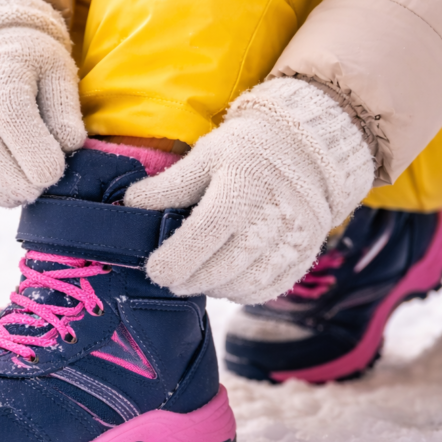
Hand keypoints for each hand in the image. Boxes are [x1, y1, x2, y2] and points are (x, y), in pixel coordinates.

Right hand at [0, 0, 85, 207]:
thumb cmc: (32, 64)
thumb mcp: (58, 71)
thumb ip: (65, 108)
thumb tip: (70, 144)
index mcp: (3, 73)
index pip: (11, 116)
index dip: (33, 149)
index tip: (54, 172)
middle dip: (17, 176)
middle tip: (43, 187)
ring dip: (1, 186)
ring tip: (29, 195)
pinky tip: (10, 196)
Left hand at [124, 78, 374, 303]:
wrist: (311, 148)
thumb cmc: (248, 149)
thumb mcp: (206, 154)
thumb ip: (170, 185)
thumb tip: (130, 204)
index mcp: (242, 188)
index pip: (204, 233)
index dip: (175, 258)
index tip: (154, 270)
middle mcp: (272, 217)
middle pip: (224, 266)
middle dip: (190, 279)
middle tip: (171, 278)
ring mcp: (294, 239)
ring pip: (247, 283)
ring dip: (215, 288)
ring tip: (196, 278)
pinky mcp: (305, 253)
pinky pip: (270, 288)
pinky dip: (243, 293)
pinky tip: (226, 282)